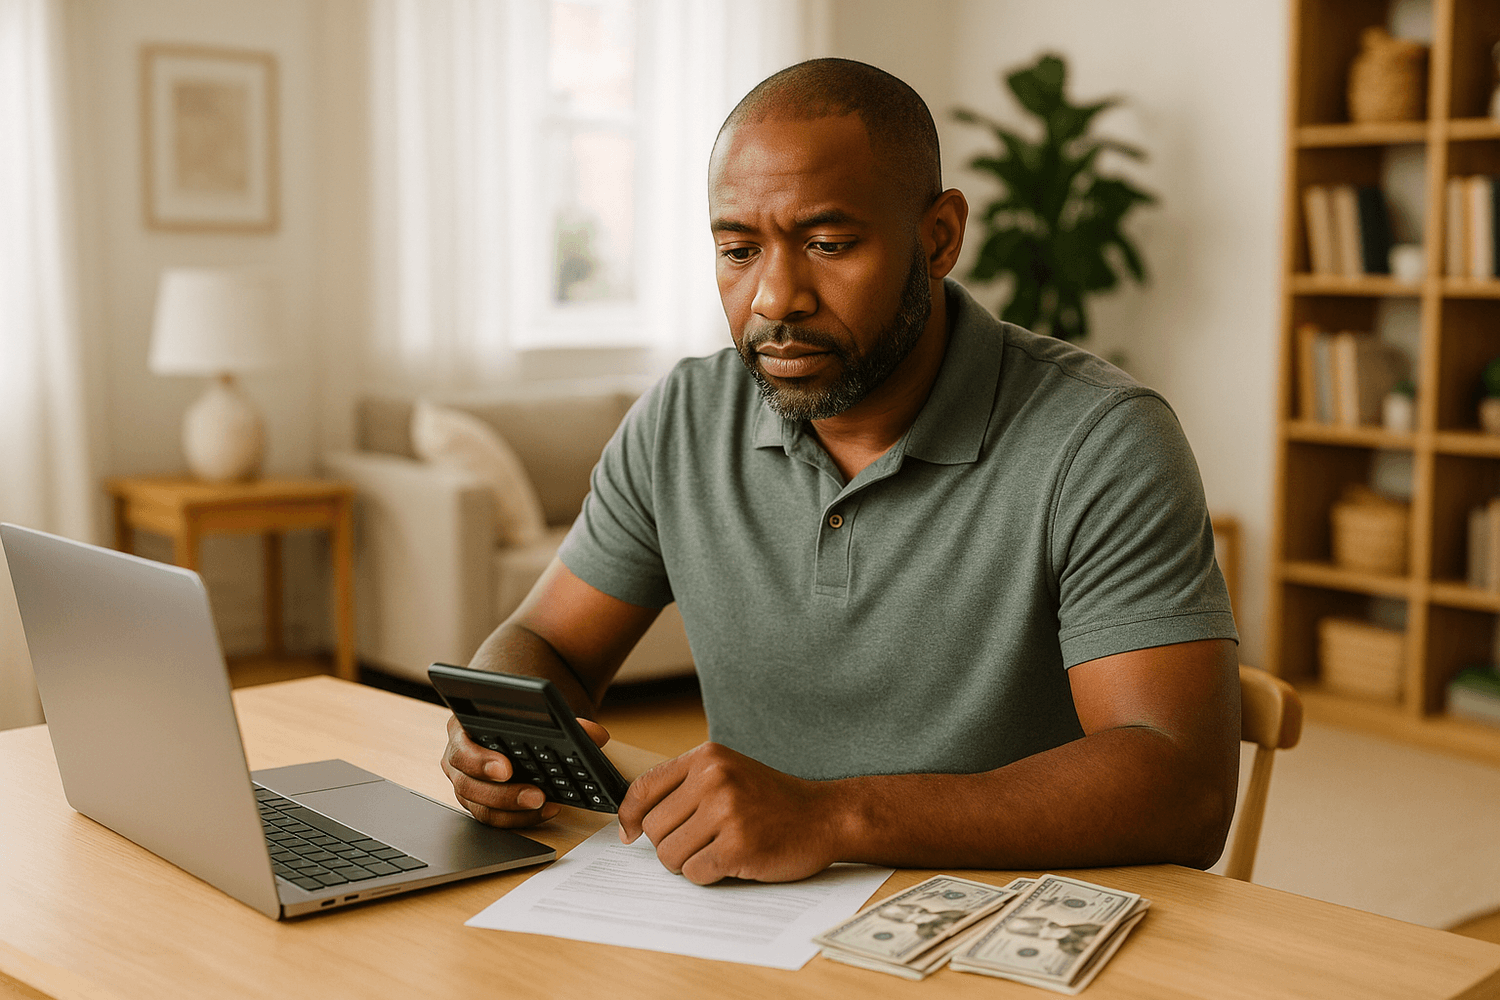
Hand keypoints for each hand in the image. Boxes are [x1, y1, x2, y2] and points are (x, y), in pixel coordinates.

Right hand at [441, 714, 610, 827]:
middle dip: (504, 794)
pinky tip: (548, 809)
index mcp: (461, 730)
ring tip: (545, 803)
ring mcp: (466, 784)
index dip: (480, 762)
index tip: (507, 768)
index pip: (462, 749)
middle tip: (536, 794)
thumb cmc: (517, 714)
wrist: (512, 720)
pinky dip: (521, 817)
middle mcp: (457, 760)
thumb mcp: (534, 710)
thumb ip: (566, 721)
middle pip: (469, 785)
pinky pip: (495, 818)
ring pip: (480, 808)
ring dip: (514, 810)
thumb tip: (596, 735)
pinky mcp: (480, 802)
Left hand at [617, 742, 840, 884]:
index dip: (628, 816)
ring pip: (669, 854)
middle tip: (700, 843)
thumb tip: (631, 822)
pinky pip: (695, 872)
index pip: (643, 787)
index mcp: (707, 757)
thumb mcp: (728, 773)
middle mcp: (714, 779)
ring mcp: (727, 812)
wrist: (825, 816)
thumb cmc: (771, 800)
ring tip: (716, 851)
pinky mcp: (738, 846)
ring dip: (688, 862)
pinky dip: (708, 875)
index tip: (628, 833)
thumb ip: (685, 787)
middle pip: (653, 828)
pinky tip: (731, 862)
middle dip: (670, 843)